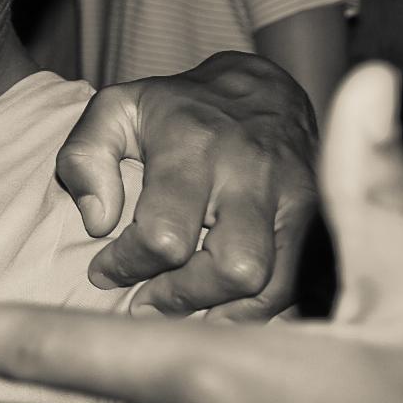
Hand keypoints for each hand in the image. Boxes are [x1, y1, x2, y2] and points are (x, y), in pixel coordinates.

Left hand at [57, 52, 317, 318]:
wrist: (263, 91)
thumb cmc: (177, 109)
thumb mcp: (115, 109)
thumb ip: (84, 157)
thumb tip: (97, 221)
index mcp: (194, 146)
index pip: (165, 234)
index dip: (127, 265)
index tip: (105, 270)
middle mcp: (251, 174)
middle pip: (232, 269)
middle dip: (182, 297)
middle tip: (146, 300)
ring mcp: (293, 198)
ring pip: (271, 285)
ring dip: (220, 311)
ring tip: (182, 306)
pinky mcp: (317, 220)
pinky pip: (297, 285)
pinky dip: (256, 309)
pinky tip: (220, 304)